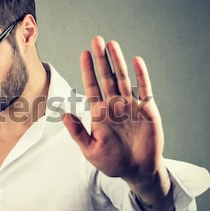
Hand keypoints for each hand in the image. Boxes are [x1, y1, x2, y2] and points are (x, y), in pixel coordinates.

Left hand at [63, 36, 171, 208]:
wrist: (137, 170)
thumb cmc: (112, 162)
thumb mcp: (90, 150)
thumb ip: (77, 132)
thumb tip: (62, 115)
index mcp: (99, 112)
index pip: (92, 86)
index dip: (87, 70)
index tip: (83, 53)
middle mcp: (114, 104)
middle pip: (106, 77)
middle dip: (101, 59)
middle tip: (97, 40)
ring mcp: (130, 105)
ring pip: (123, 78)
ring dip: (118, 62)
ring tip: (112, 44)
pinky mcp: (147, 109)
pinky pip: (144, 88)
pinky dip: (141, 75)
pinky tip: (136, 61)